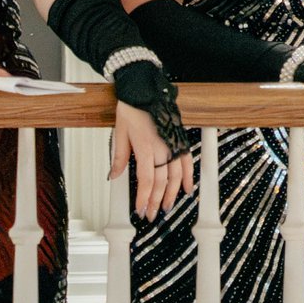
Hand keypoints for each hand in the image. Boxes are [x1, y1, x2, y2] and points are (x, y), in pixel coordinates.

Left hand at [110, 101, 193, 219]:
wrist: (145, 89)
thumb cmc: (132, 108)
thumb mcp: (119, 133)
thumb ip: (119, 157)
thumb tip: (113, 176)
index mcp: (145, 147)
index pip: (147, 180)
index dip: (145, 198)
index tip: (141, 209)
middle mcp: (162, 148)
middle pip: (162, 181)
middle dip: (156, 201)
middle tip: (152, 213)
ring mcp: (173, 144)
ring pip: (176, 175)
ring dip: (172, 193)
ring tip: (167, 206)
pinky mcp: (179, 139)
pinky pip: (188, 161)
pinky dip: (189, 176)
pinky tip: (188, 189)